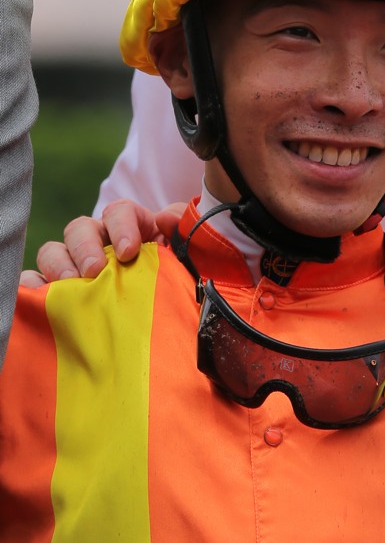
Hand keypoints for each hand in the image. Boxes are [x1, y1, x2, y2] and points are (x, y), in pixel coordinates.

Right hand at [21, 201, 182, 285]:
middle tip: (95, 271)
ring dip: (58, 265)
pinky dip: (32, 286)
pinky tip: (40, 297)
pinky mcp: (60, 295)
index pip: (120, 211)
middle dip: (86, 246)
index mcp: (132, 230)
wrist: (174, 331)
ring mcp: (77, 269)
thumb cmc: (180, 288)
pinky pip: (35, 283)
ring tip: (70, 286)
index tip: (129, 250)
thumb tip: (165, 217)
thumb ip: (186, 230)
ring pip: (54, 251)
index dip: (122, 225)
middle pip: (81, 229)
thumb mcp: (194, 258)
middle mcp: (100, 244)